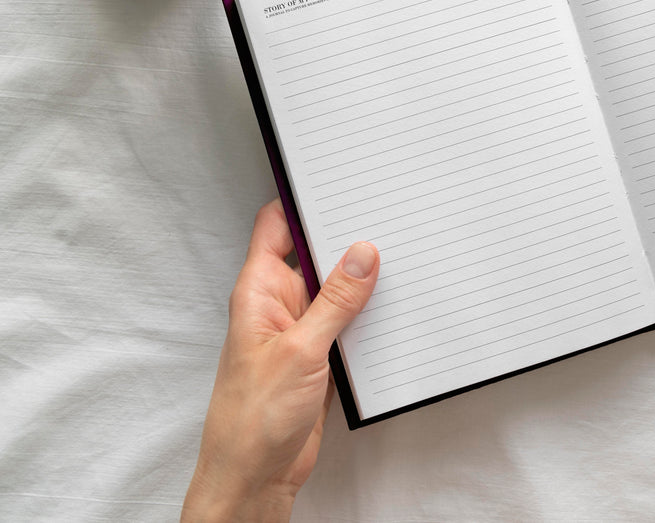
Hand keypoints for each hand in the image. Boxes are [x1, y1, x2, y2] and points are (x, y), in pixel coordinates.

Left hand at [183, 200, 378, 522]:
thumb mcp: (301, 351)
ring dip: (363, 279)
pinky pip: (349, 320)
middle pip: (315, 251)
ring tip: (401, 257)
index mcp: (259, 289)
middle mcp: (279, 302)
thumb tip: (362, 253)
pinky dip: (370, 313)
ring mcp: (302, 328)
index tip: (338, 179)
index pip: (277, 224)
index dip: (303, 198)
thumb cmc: (252, 418)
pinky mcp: (321, 354)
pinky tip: (395, 305)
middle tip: (386, 215)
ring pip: (337, 288)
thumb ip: (336, 300)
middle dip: (346, 236)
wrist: (255, 475)